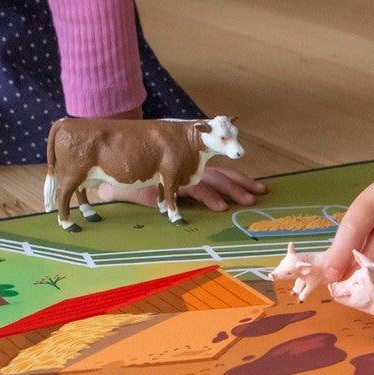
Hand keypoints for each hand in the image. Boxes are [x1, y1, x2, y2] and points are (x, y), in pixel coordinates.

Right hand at [92, 165, 267, 212]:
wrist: (111, 172)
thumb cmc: (137, 180)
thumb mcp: (163, 185)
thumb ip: (178, 189)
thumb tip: (198, 201)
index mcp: (190, 166)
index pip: (220, 171)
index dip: (239, 178)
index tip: (258, 188)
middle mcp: (188, 166)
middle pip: (222, 174)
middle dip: (243, 184)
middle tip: (262, 193)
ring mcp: (180, 172)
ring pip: (214, 180)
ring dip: (232, 192)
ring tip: (248, 201)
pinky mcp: (171, 180)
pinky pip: (194, 189)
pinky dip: (209, 199)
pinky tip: (220, 208)